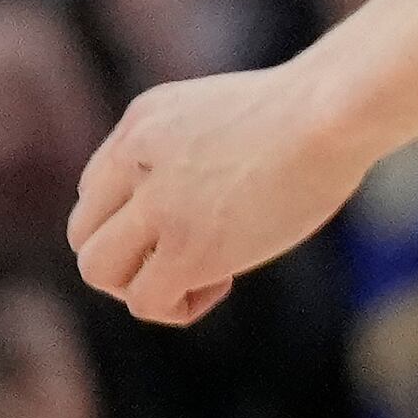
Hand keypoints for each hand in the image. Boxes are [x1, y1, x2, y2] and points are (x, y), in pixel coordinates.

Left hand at [69, 59, 366, 323]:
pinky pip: (146, 300)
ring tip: (204, 272)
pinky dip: (178, 305)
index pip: (95, 191)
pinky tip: (225, 281)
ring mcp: (158, 204)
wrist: (333, 112)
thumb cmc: (313, 111)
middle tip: (188, 255)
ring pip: (97, 270)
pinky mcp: (187, 247)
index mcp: (142, 121)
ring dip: (143, 285)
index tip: (194, 218)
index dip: (136, 221)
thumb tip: (202, 207)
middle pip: (84, 234)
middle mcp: (136, 159)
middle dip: (130, 258)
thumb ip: (192, 151)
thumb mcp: (224, 115)